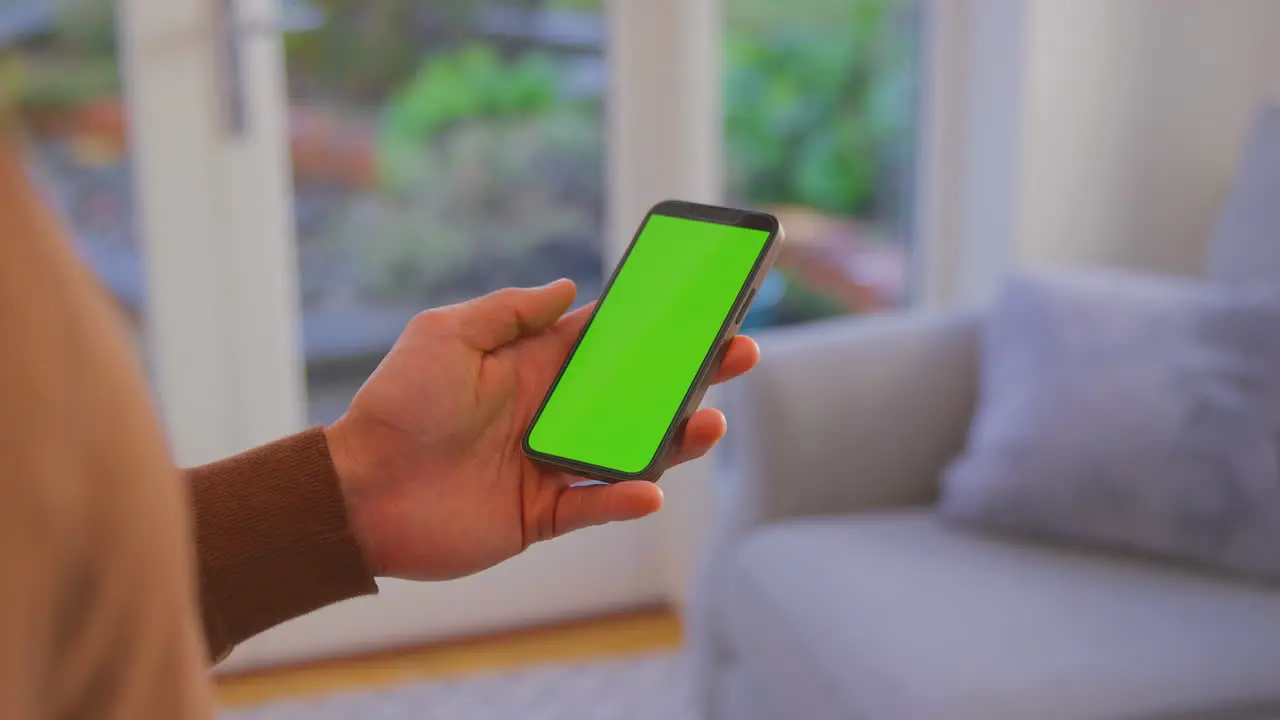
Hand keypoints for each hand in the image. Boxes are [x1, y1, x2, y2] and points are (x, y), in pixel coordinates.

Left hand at [325, 279, 759, 580]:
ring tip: (709, 425)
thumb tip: (571, 287)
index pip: (613, 341)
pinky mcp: (542, 516)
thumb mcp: (444, 335)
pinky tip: (649, 490)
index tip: (708, 304)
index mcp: (536, 367)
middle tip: (739, 355)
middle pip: (640, 394)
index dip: (661, 324)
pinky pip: (596, 508)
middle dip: (692, 375)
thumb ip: (508, 310)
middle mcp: (554, 413)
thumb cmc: (396, 405)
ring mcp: (553, 466)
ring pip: (632, 451)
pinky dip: (624, 500)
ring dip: (676, 440)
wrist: (358, 491)